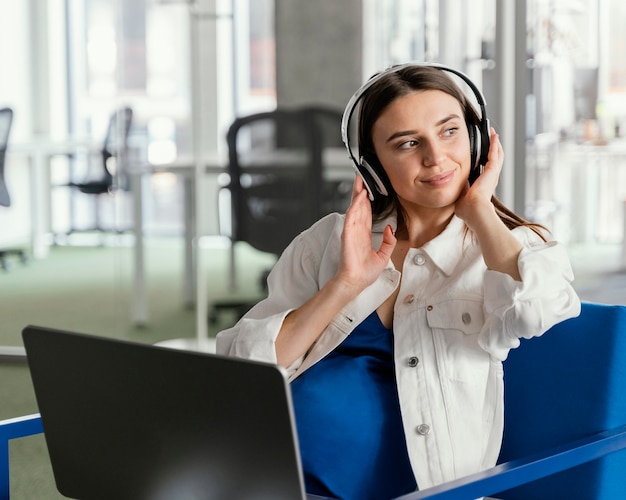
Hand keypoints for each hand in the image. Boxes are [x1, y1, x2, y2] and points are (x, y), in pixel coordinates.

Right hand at [335, 176, 396, 292]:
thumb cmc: (365, 273)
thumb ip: (388, 242)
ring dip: (357, 194)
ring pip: (355, 208)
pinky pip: (351, 218)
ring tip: (360, 180)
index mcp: (364, 234)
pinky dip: (355, 207)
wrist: (356, 282)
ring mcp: (351, 232)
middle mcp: (357, 230)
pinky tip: (359, 197)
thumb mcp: (384, 256)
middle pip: (359, 206)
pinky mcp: (348, 235)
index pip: (366, 212)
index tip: (369, 188)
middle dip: (361, 190)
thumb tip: (391, 228)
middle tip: (362, 176)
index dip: (367, 199)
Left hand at [455, 127, 502, 227]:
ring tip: (493, 134)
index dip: (485, 160)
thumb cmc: (467, 209)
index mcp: (483, 185)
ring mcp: (493, 174)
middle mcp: (490, 179)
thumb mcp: (461, 197)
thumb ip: (461, 190)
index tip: (483, 153)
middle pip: (494, 159)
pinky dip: (494, 144)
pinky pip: (495, 153)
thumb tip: (456, 186)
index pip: (486, 169)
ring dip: (495, 144)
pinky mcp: (492, 170)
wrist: (473, 209)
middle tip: (491, 138)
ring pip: (497, 155)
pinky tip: (493, 136)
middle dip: (492, 148)